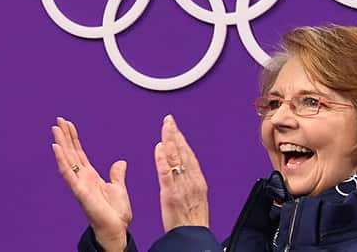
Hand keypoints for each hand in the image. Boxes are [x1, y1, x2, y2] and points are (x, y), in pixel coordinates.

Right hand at [52, 117, 131, 251]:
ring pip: (67, 159)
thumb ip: (117, 175)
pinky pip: (67, 173)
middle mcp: (82, 178)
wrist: (116, 229)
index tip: (67, 124)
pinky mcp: (78, 191)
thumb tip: (121, 162)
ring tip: (55, 129)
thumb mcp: (119, 188)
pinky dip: (61, 160)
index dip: (73, 138)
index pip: (79, 153)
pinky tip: (56, 147)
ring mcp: (78, 183)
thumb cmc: (116, 213)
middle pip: (71, 152)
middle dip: (64, 136)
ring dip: (60, 143)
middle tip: (58, 120)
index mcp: (90, 176)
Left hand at [155, 116, 209, 231]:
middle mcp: (192, 181)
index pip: (188, 155)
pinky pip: (166, 173)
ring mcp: (182, 186)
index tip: (174, 127)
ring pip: (176, 159)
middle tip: (168, 120)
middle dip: (175, 134)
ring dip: (169, 141)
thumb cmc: (192, 221)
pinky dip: (162, 159)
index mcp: (198, 181)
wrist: (193, 237)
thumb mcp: (195, 197)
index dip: (181, 139)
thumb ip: (188, 181)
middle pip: (183, 152)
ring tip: (164, 127)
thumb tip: (180, 169)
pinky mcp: (171, 194)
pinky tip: (159, 148)